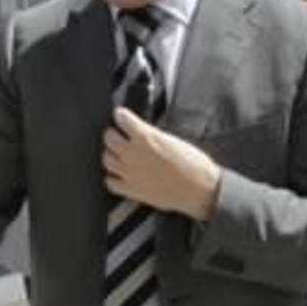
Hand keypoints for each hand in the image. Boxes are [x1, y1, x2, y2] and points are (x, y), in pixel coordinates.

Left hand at [102, 107, 220, 220]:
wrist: (199, 189)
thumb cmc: (193, 164)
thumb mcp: (172, 140)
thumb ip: (152, 135)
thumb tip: (142, 133)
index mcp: (145, 137)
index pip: (121, 118)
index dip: (121, 116)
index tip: (121, 116)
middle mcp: (133, 154)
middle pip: (109, 138)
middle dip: (113, 134)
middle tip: (118, 135)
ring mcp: (130, 173)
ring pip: (106, 159)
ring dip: (111, 154)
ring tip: (118, 155)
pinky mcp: (131, 190)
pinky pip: (110, 182)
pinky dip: (112, 178)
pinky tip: (119, 175)